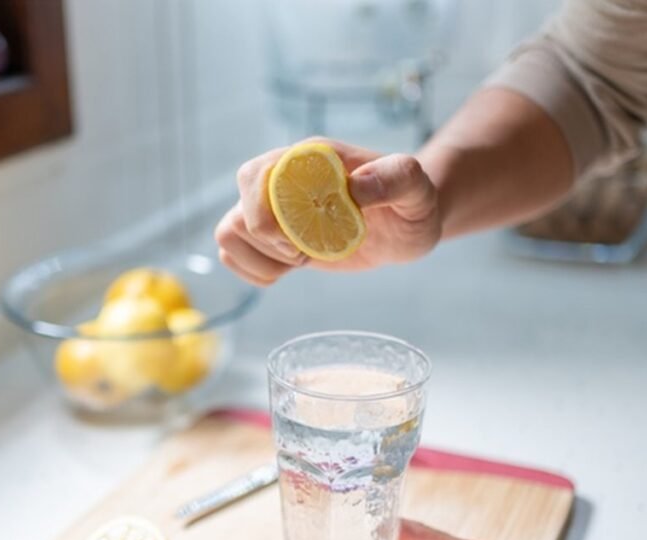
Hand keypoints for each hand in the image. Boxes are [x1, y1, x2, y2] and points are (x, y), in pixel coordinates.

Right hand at [214, 137, 441, 285]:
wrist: (409, 224)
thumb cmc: (413, 202)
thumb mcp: (417, 189)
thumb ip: (396, 178)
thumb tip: (356, 187)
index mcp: (308, 159)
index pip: (255, 174)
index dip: (265, 213)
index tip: (300, 240)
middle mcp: (283, 180)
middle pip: (236, 208)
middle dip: (264, 242)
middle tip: (304, 254)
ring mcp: (276, 211)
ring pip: (229, 233)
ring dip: (258, 258)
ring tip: (298, 261)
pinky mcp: (276, 239)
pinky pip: (235, 254)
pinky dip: (254, 271)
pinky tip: (288, 271)